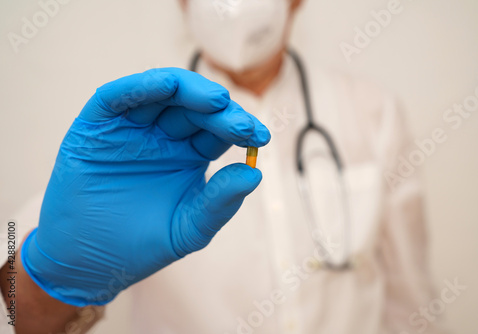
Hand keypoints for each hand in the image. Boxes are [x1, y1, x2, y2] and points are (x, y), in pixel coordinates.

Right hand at [21, 68, 270, 305]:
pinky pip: (119, 98)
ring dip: (189, 90)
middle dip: (221, 112)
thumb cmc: (142, 245)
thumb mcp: (188, 228)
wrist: (89, 263)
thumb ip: (219, 203)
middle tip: (242, 123)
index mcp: (188, 155)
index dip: (239, 129)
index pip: (218, 131)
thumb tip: (254, 174)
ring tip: (216, 101)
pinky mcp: (98, 126)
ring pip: (162, 94)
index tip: (260, 136)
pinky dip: (141, 87)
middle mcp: (163, 136)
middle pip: (195, 109)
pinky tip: (166, 86)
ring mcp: (131, 128)